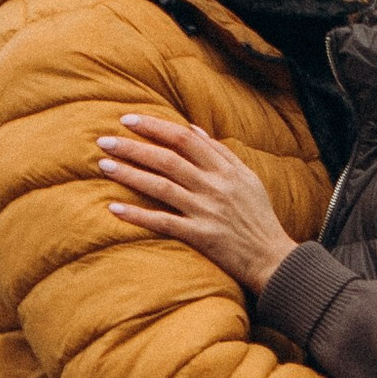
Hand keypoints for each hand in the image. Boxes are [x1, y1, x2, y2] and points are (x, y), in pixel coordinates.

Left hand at [98, 112, 299, 292]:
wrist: (272, 258)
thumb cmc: (259, 217)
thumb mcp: (248, 178)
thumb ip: (221, 153)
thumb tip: (193, 129)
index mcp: (225, 169)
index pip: (184, 138)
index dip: (154, 127)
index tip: (128, 119)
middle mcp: (215, 186)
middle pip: (167, 159)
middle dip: (133, 147)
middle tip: (104, 140)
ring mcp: (207, 211)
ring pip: (161, 187)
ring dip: (130, 175)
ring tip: (104, 165)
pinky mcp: (201, 236)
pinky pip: (164, 222)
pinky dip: (138, 215)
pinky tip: (114, 208)